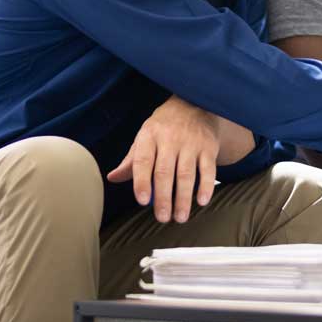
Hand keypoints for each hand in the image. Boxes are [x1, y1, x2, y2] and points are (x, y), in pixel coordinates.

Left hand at [106, 95, 220, 222]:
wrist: (194, 104)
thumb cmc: (164, 126)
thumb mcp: (145, 137)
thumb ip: (131, 160)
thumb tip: (112, 178)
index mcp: (149, 136)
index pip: (143, 161)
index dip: (142, 182)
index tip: (142, 201)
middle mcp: (170, 138)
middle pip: (164, 171)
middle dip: (164, 197)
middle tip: (162, 218)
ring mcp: (191, 142)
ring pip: (186, 173)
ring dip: (183, 198)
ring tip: (180, 217)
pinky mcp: (208, 147)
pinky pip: (208, 168)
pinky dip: (206, 186)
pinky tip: (202, 202)